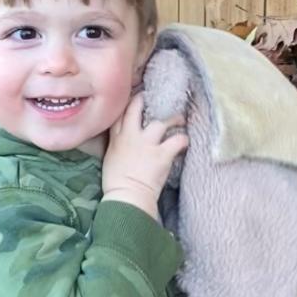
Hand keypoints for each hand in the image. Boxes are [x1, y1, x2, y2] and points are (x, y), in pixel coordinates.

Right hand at [102, 94, 187, 219]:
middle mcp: (131, 136)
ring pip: (162, 121)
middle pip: (137, 108)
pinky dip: (183, 140)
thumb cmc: (116, 184)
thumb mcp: (110, 160)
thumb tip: (124, 144)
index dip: (129, 103)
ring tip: (180, 119)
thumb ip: (117, 146)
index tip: (136, 99)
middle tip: (157, 99)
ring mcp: (147, 144)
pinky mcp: (162, 154)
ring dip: (173, 119)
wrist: (126, 197)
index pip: (120, 113)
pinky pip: (177, 140)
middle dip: (146, 100)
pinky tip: (186, 141)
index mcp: (116, 139)